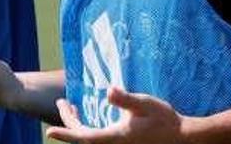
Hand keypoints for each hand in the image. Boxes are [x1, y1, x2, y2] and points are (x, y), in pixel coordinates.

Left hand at [46, 87, 183, 143]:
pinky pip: (97, 140)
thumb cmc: (164, 120)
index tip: (48, 132)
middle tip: (62, 102)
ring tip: (70, 107)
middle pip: (83, 137)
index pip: (84, 136)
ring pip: (89, 139)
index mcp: (115, 138)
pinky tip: (88, 116)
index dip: (66, 133)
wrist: (182, 138)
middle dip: (68, 122)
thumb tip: (108, 90)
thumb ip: (126, 99)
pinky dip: (87, 129)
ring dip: (77, 125)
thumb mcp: (145, 104)